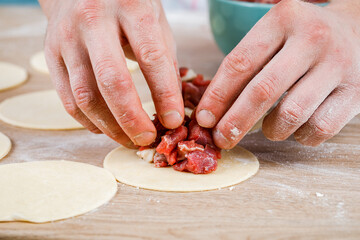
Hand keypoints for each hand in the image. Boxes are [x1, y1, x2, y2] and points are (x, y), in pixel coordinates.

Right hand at [39, 0, 183, 146]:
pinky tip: (106, 128)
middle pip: (112, 80)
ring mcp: (67, 37)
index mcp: (131, 7)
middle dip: (132, 118)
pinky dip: (88, 120)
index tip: (173, 121)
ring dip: (110, 126)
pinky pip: (68, 97)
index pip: (151, 57)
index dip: (164, 94)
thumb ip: (165, 61)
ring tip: (129, 139)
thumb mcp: (155, 22)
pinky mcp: (50, 53)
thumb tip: (171, 108)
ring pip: (85, 95)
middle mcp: (94, 20)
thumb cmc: (127, 7)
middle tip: (147, 139)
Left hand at [196, 0, 359, 147]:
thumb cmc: (302, 40)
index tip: (204, 119)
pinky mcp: (355, 92)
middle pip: (263, 91)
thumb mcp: (273, 37)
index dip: (217, 96)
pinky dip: (300, 136)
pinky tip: (296, 128)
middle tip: (222, 139)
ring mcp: (338, 65)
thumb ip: (245, 66)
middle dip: (235, 122)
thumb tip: (213, 111)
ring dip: (271, 130)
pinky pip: (319, 128)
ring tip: (268, 128)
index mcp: (282, 20)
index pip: (240, 63)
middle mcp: (312, 39)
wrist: (358, 32)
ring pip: (292, 114)